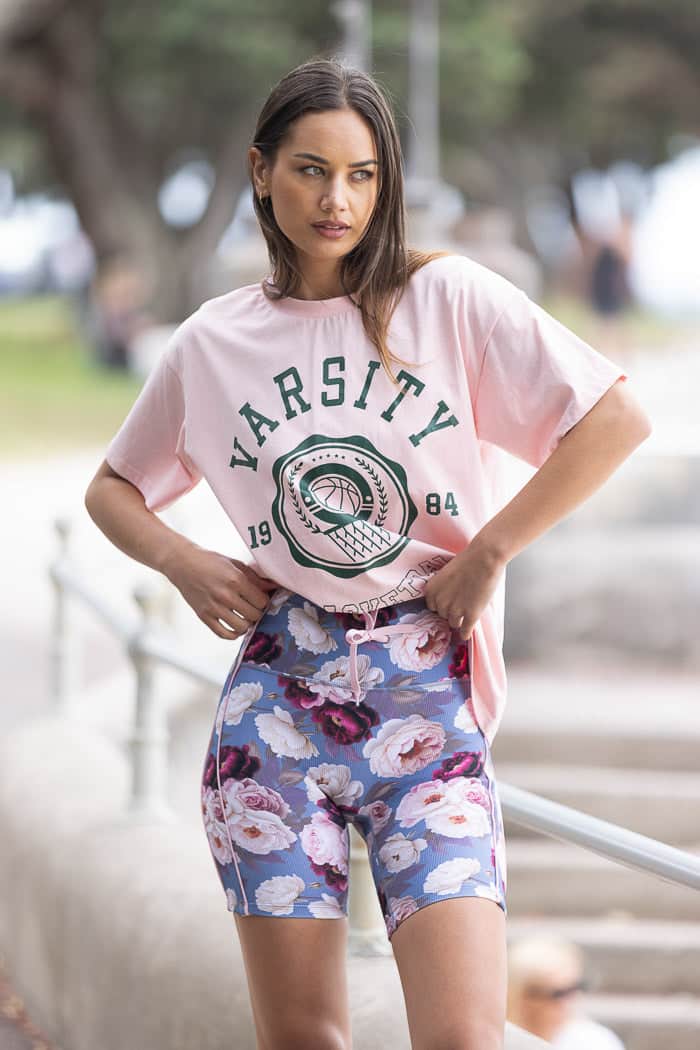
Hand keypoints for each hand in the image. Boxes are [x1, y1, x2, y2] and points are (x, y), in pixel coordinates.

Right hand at [163, 544, 278, 639]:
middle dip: (258, 612)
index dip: (265, 601)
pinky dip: (233, 634)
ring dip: (247, 624)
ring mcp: (214, 607)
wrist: (182, 563)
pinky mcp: (204, 616)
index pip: (262, 601)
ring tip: (245, 616)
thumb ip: (255, 578)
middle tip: (254, 607)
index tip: (261, 599)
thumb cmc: (210, 561)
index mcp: (236, 580)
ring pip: (242, 627)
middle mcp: (225, 595)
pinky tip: (235, 626)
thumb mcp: (235, 564)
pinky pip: (224, 634)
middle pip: (254, 615)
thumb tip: (274, 587)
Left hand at [423, 542, 504, 640]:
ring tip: (467, 611)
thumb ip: (443, 588)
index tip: (449, 602)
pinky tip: (467, 633)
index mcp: (431, 591)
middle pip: (443, 615)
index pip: (432, 606)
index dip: (442, 604)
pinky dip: (465, 633)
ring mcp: (455, 610)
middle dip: (451, 610)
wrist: (484, 557)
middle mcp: (440, 602)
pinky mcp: (471, 615)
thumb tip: (446, 599)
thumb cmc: (467, 560)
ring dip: (459, 620)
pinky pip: (465, 631)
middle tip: (462, 602)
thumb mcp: (446, 573)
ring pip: (454, 623)